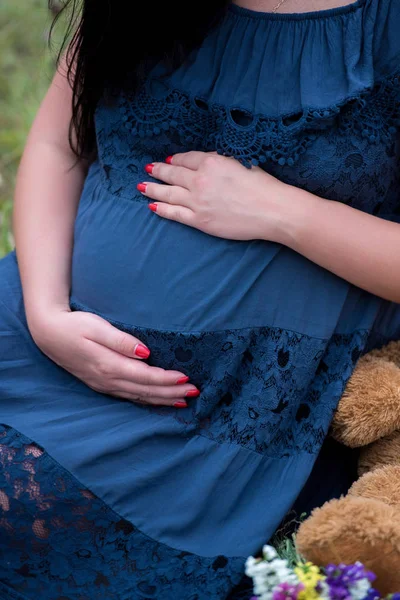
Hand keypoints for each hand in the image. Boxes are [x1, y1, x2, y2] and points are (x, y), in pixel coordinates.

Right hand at [30, 309, 197, 406]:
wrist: (47, 333)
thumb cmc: (74, 325)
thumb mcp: (97, 327)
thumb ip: (121, 341)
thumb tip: (146, 353)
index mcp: (108, 365)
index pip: (145, 376)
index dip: (167, 379)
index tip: (187, 378)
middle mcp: (107, 380)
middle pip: (146, 391)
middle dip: (171, 392)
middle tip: (195, 392)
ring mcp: (104, 385)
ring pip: (139, 397)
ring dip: (162, 400)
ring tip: (184, 401)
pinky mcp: (101, 384)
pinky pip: (129, 397)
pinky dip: (147, 400)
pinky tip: (158, 401)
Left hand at [138, 152, 291, 240]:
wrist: (271, 210)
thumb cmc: (262, 185)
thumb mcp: (241, 161)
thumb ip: (220, 160)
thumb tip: (205, 162)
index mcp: (211, 162)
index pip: (186, 159)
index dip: (175, 159)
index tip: (169, 160)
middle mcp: (200, 180)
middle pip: (172, 174)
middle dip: (158, 171)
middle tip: (148, 168)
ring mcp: (197, 201)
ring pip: (168, 193)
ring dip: (152, 189)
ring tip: (142, 186)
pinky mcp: (199, 220)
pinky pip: (174, 213)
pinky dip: (162, 209)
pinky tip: (152, 206)